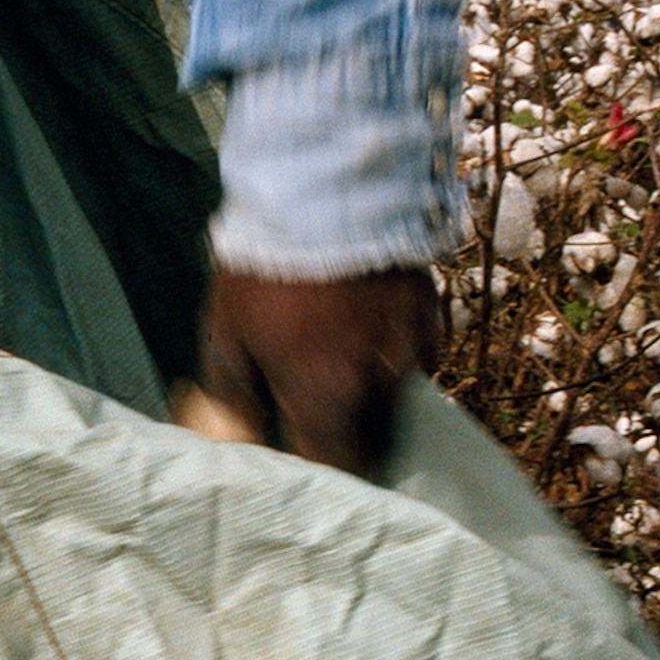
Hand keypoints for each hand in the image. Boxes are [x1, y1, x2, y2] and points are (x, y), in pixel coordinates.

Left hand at [197, 266, 440, 475]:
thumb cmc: (265, 266)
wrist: (326, 187)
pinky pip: (416, 356)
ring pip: (397, 399)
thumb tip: (242, 435)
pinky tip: (362, 330)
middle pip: (374, 441)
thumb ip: (235, 396)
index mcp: (329, 396)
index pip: (337, 468)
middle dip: (348, 439)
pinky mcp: (432, 313)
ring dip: (370, 396)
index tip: (301, 462)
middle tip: (316, 418)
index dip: (320, 472)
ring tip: (336, 364)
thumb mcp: (228, 332)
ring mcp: (414, 348)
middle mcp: (381, 383)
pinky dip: (391, 356)